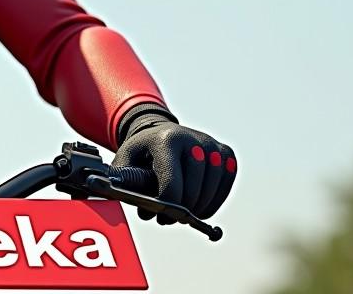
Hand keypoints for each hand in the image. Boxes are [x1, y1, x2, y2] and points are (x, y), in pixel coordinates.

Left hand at [112, 105, 236, 222]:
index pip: (172, 183)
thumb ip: (126, 181)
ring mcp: (211, 144)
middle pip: (194, 189)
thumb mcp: (126, 160)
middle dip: (182, 211)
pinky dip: (215, 201)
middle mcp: (192, 139)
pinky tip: (201, 207)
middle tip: (169, 220)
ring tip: (183, 214)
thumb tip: (138, 209)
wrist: (161, 131)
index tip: (160, 217)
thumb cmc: (143, 151)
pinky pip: (226, 184)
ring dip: (199, 209)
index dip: (167, 207)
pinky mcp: (225, 152)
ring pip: (212, 189)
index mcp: (165, 140)